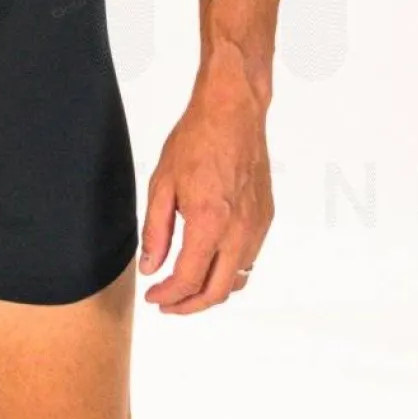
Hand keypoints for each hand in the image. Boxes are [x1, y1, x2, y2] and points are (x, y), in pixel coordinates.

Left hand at [137, 77, 272, 312]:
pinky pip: (249, 259)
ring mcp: (257, 226)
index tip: (153, 296)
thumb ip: (155, 232)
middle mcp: (239, 230)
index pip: (188, 279)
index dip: (167, 295)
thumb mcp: (162, 185)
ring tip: (186, 288)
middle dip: (188, 305)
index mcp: (210, 222)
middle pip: (217, 292)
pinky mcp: (266, 219)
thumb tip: (150, 267)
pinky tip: (208, 263)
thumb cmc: (197, 140)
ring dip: (210, 292)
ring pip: (237, 280)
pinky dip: (228, 272)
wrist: (233, 113)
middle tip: (167, 303)